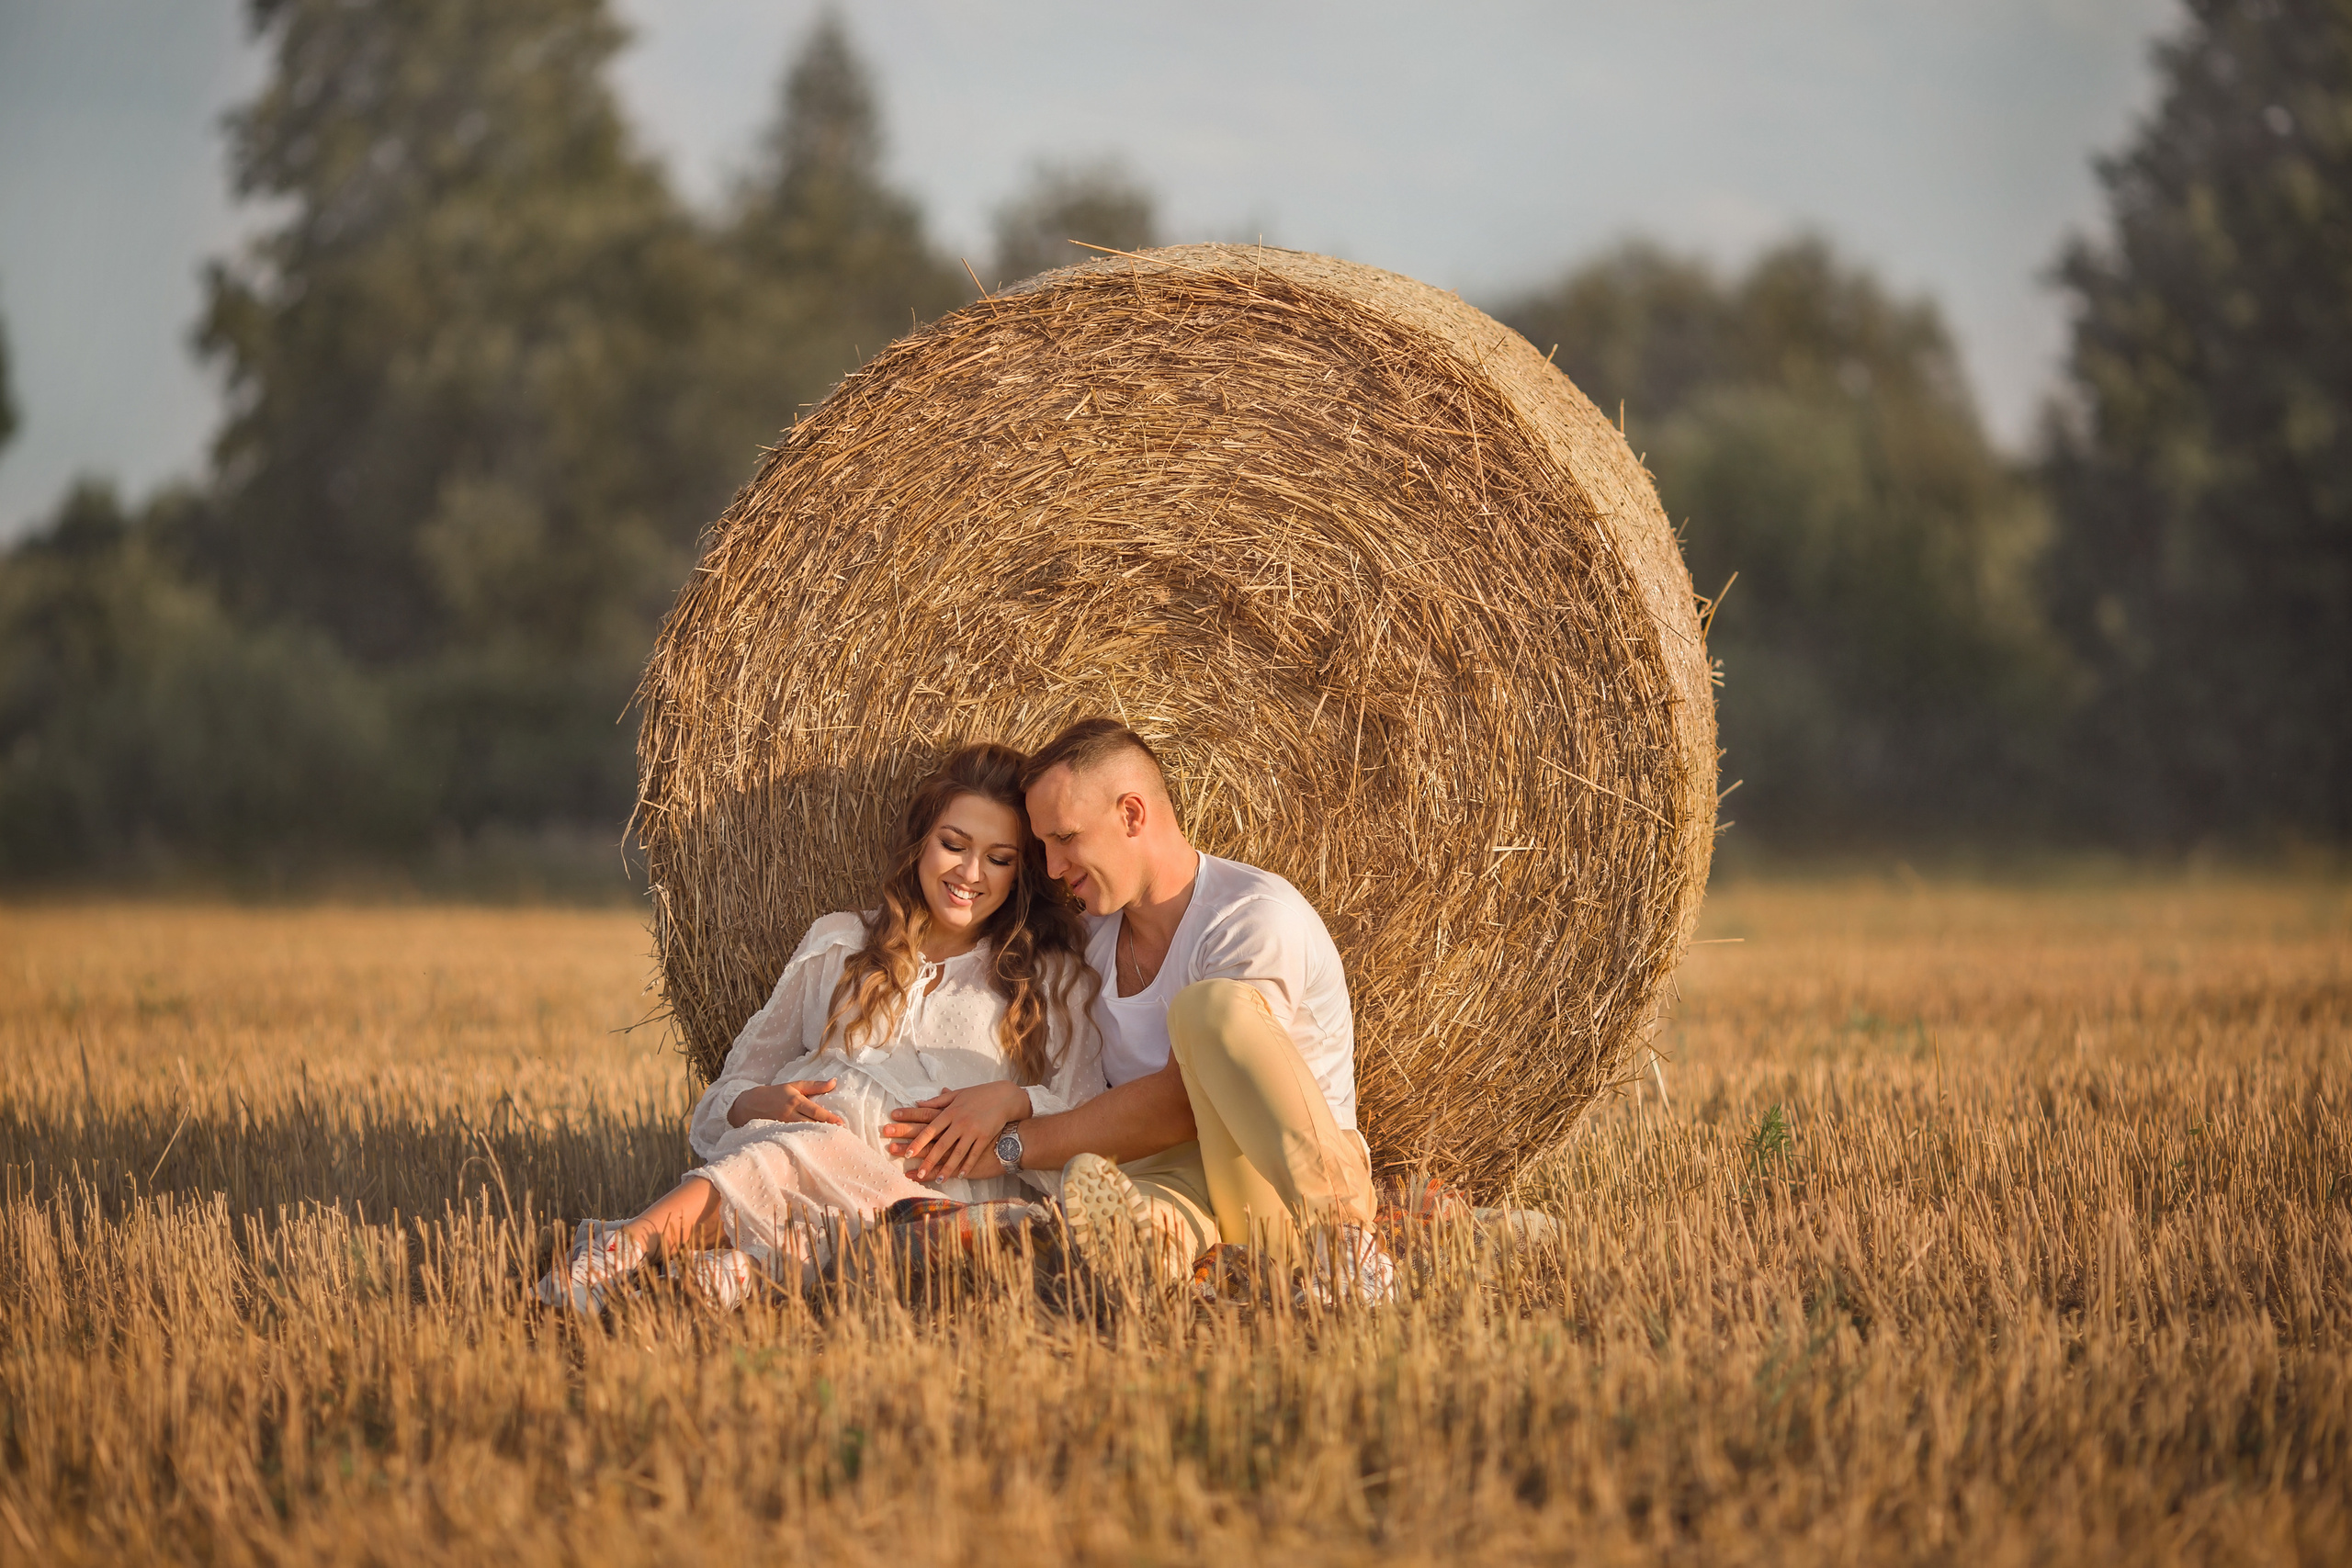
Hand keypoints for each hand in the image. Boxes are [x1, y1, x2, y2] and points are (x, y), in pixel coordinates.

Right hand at [725, 1078, 845, 1128]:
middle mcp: (789, 1114)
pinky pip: (794, 1136)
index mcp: (795, 1101)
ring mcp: (783, 1125)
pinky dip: (804, 1139)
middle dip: (825, 1128)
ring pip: (803, 1131)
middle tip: (841, 1133)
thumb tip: (834, 1082)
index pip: (815, 1111)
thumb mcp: (795, 1085)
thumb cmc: (777, 1093)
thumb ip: (815, 1085)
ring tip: (831, 1139)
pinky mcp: (779, 1132)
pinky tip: (814, 1143)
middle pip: (811, 1123)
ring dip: (816, 1135)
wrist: (750, 1104)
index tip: (841, 1123)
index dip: (828, 1118)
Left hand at [884, 1080, 1029, 1183]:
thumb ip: (937, 1101)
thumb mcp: (957, 1094)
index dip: (918, 1142)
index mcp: (951, 1111)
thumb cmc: (980, 1094)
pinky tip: (960, 1176)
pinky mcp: (985, 1137)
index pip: (930, 1129)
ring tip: (939, 1179)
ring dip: (947, 1168)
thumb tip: (918, 1103)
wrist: (1005, 1097)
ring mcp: (973, 1131)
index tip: (907, 1153)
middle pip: (941, 1144)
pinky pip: (974, 1155)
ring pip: (957, 1153)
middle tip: (919, 1172)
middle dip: (929, 1160)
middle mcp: (960, 1122)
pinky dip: (966, 1166)